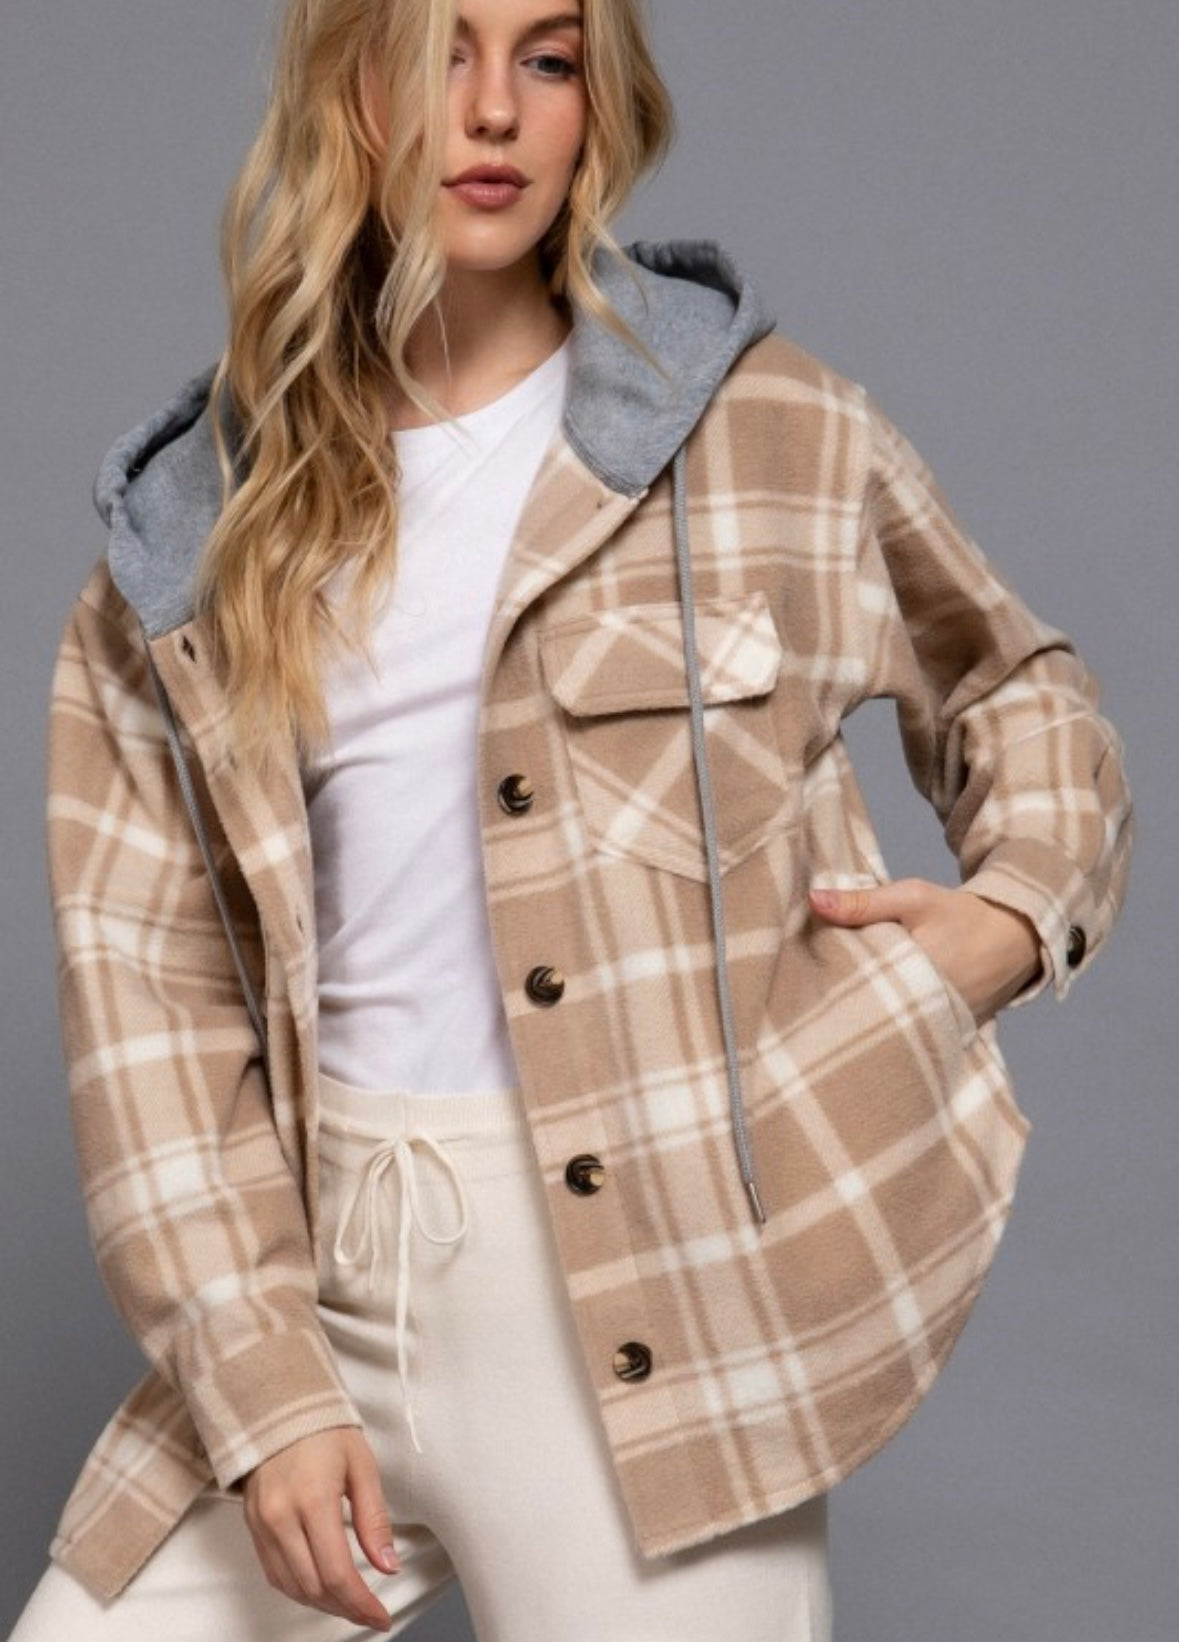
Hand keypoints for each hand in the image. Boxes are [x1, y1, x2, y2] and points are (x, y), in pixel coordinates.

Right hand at [242, 1427, 398, 1629]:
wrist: (278, 1406)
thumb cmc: (324, 1430)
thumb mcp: (362, 1466)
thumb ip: (375, 1520)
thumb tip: (387, 1566)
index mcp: (313, 1499)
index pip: (337, 1573)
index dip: (361, 1604)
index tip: (381, 1617)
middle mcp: (281, 1517)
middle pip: (313, 1587)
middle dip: (345, 1608)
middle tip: (371, 1612)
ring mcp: (261, 1523)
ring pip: (291, 1587)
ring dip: (323, 1604)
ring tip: (350, 1603)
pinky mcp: (252, 1526)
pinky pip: (274, 1573)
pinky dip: (299, 1589)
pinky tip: (321, 1587)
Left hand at [808, 879, 1041, 1025]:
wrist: (1013, 937)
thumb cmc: (960, 915)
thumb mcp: (913, 899)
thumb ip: (864, 902)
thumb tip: (813, 900)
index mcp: (916, 976)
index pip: (857, 986)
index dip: (830, 980)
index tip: (806, 972)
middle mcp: (928, 1010)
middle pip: (869, 1010)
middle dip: (844, 1002)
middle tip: (813, 993)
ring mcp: (940, 1026)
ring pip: (888, 1023)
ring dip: (866, 1013)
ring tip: (833, 1008)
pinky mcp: (948, 1033)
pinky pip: (911, 1030)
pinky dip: (892, 1021)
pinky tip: (871, 1014)